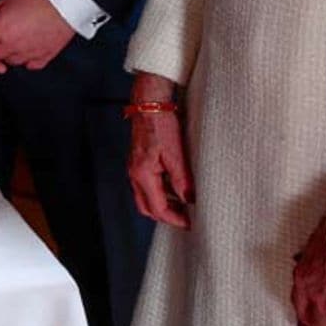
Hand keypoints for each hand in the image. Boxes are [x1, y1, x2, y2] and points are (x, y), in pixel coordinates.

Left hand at [0, 0, 75, 69]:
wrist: (63, 4)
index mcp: (1, 29)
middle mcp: (12, 44)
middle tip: (0, 38)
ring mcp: (28, 53)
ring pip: (11, 62)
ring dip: (10, 54)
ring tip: (16, 41)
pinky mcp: (43, 57)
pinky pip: (29, 65)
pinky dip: (28, 59)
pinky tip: (29, 48)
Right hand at [127, 76, 193, 229]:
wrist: (149, 103)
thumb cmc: (161, 124)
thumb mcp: (175, 153)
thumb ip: (182, 179)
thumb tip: (190, 200)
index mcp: (142, 174)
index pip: (157, 208)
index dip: (174, 219)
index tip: (190, 223)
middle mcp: (134, 174)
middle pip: (146, 207)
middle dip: (165, 216)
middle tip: (186, 218)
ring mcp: (135, 168)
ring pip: (146, 197)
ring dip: (163, 205)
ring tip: (184, 204)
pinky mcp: (139, 162)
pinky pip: (147, 186)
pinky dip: (161, 192)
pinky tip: (175, 187)